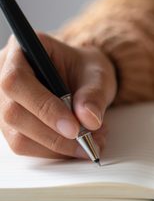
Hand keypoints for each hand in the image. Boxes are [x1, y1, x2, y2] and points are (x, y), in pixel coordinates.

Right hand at [0, 33, 116, 158]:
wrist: (84, 78)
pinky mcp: (12, 124)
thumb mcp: (98, 74)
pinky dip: (54, 151)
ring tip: (90, 143)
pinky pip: (25, 145)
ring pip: (18, 136)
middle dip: (54, 134)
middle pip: (13, 112)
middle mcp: (4, 74)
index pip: (17, 80)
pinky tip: (77, 145)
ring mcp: (4, 102)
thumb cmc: (86, 69)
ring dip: (56, 147)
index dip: (43, 107)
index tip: (74, 127)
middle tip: (87, 142)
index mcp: (23, 50)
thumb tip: (89, 119)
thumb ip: (94, 93)